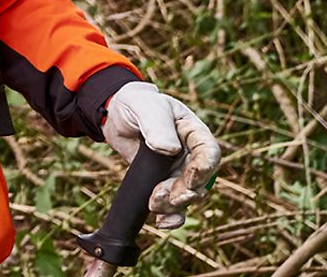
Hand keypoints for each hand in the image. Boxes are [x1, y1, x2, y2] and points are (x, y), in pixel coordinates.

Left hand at [102, 81, 221, 229]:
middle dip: (184, 193)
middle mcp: (191, 154)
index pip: (209, 153)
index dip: (204, 169)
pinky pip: (175, 204)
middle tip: (164, 197)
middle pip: (200, 181)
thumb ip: (157, 125)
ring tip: (154, 204)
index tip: (190, 179)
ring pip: (187, 196)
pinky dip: (171, 216)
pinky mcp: (165, 182)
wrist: (117, 115)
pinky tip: (161, 222)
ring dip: (174, 206)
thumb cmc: (137, 104)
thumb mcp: (146, 107)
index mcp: (194, 132)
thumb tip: (170, 149)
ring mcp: (179, 170)